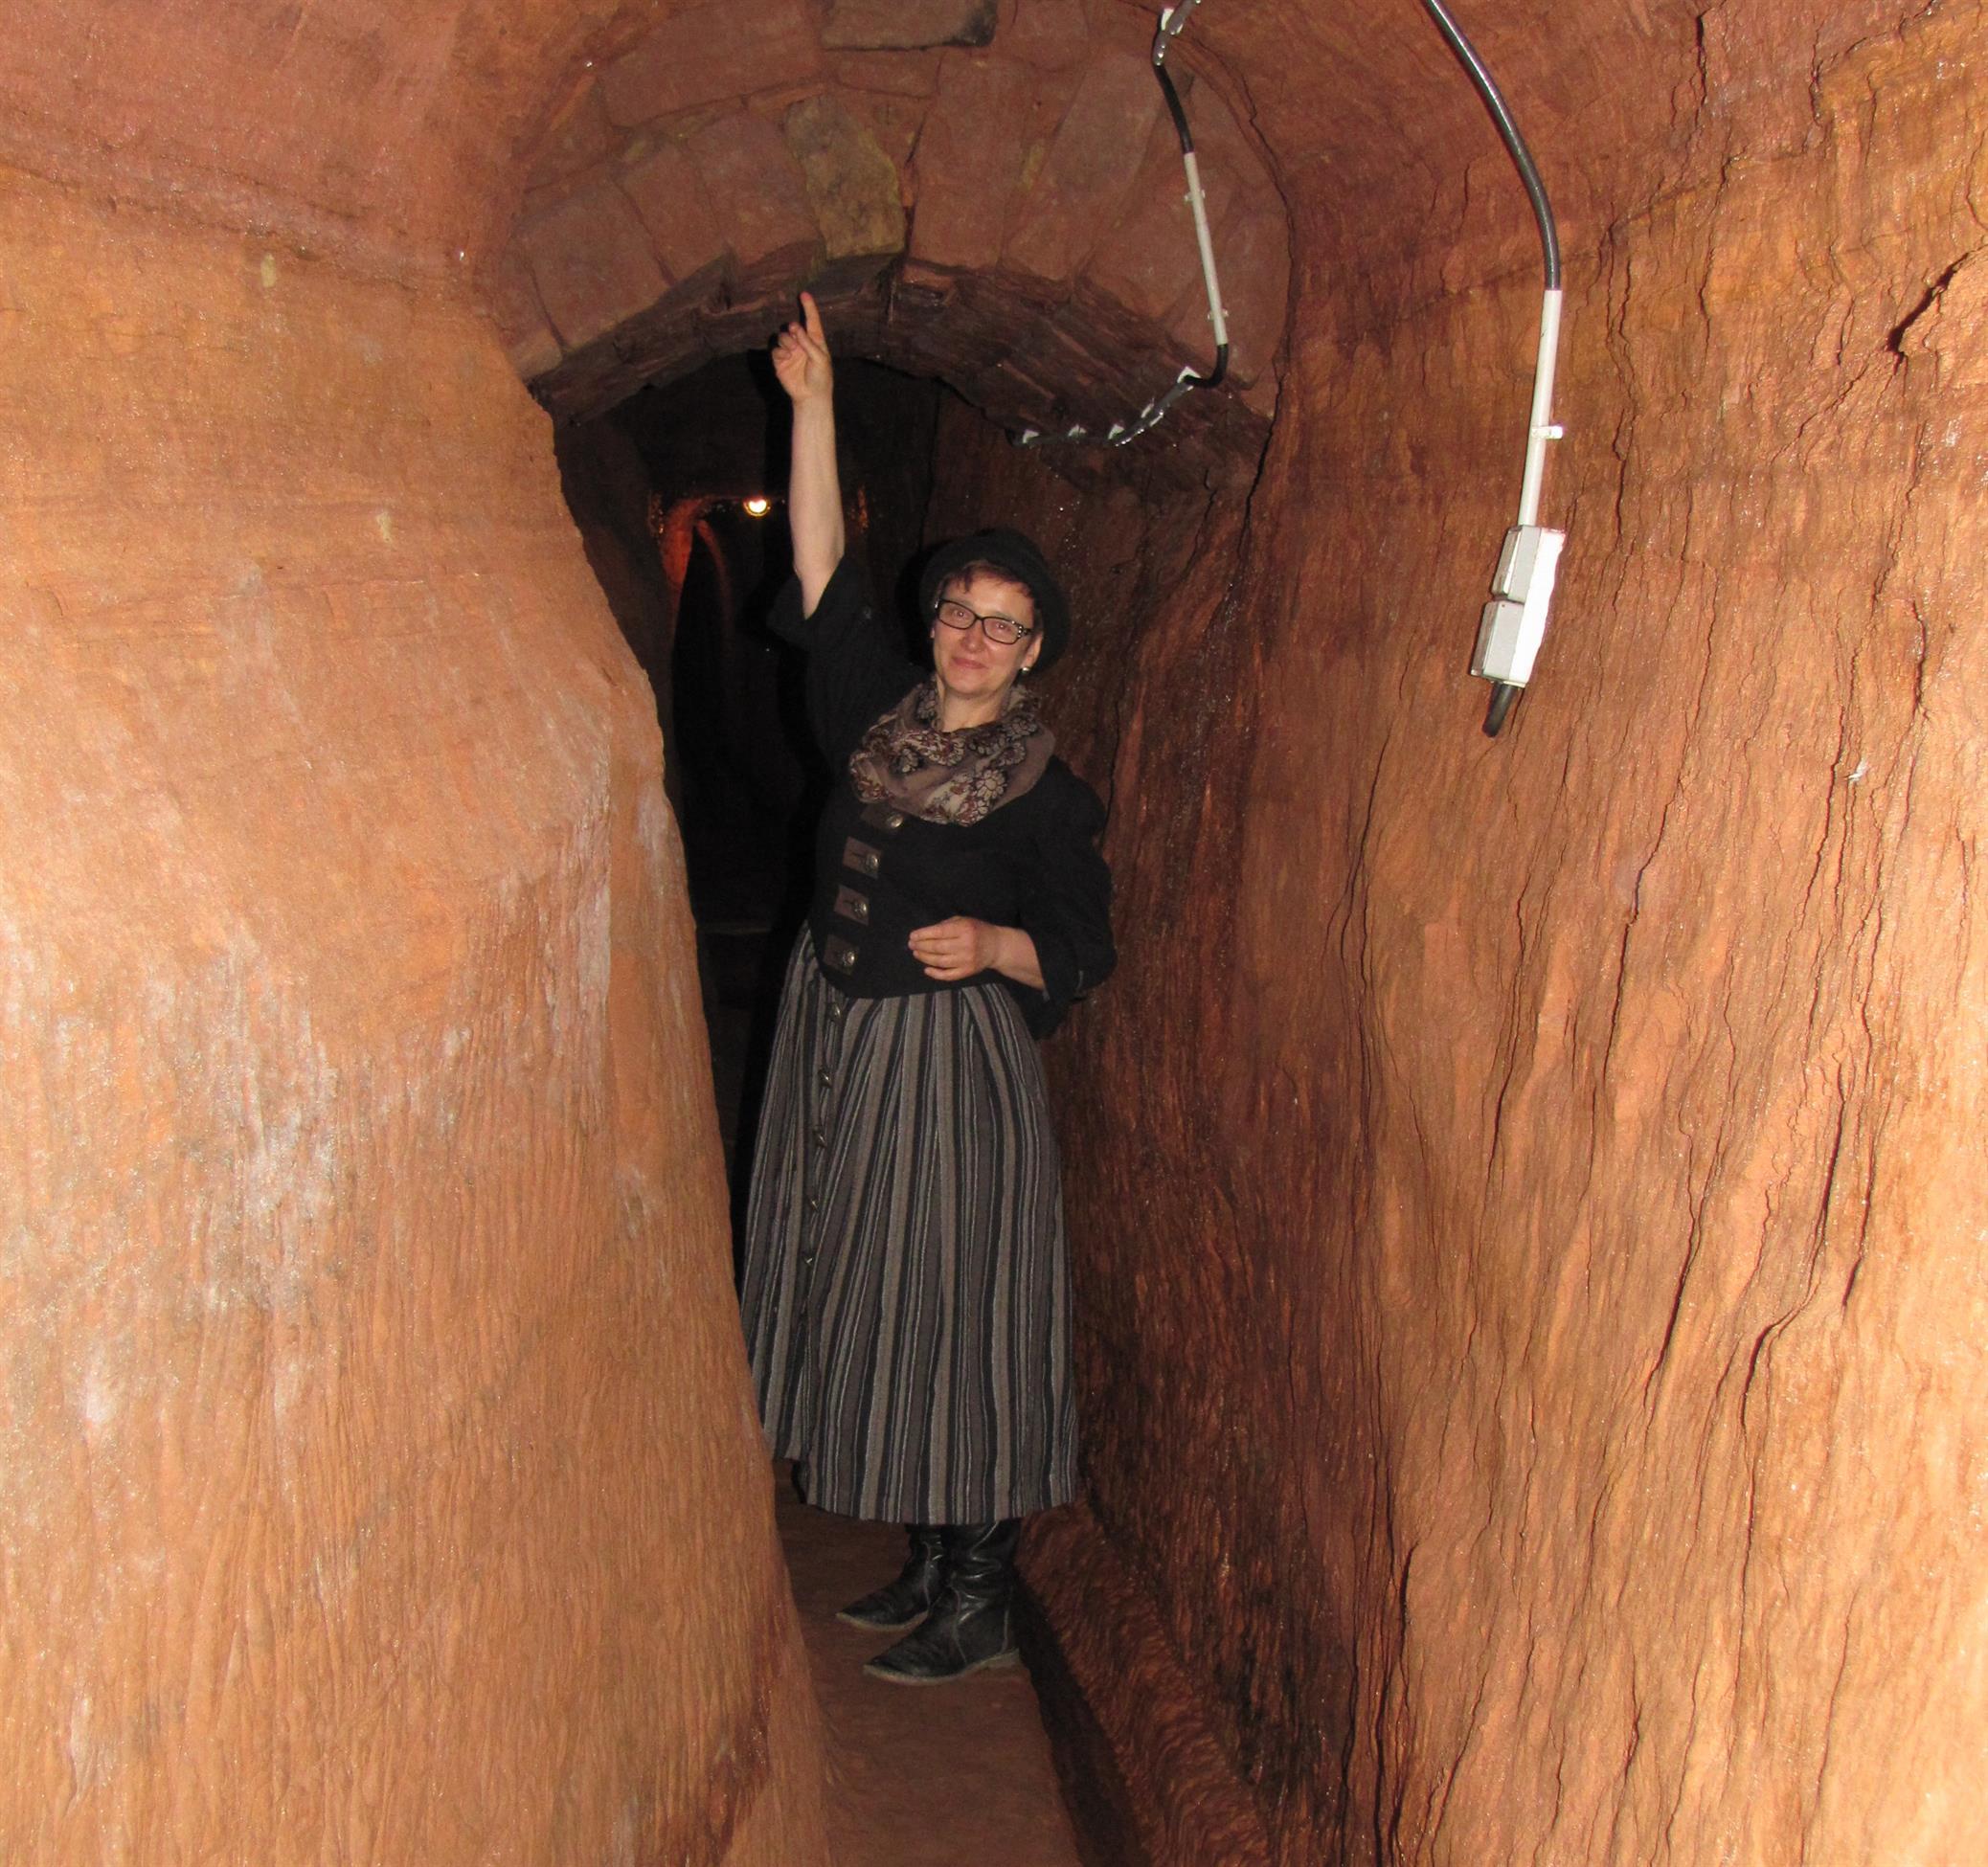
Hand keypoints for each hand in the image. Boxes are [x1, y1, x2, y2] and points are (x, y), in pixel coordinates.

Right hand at [771, 291, 831, 406]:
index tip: (804, 294)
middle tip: (795, 331)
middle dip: (794, 328)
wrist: (811, 396)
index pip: (812, 321)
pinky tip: (786, 357)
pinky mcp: (781, 361)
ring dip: (787, 341)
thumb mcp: (820, 359)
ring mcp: (791, 352)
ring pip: (783, 337)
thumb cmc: (821, 377)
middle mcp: (802, 344)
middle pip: (793, 327)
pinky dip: (780, 352)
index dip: (808, 307)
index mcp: (815, 341)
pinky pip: (776, 350)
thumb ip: (809, 343)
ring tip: (792, 350)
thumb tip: (796, 328)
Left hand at [908, 917, 1001, 981]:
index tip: (912, 936)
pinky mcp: (967, 972)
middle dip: (921, 946)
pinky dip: (935, 974)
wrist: (997, 947)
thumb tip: (925, 933)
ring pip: (940, 961)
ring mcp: (966, 960)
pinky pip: (948, 975)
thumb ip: (946, 925)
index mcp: (964, 929)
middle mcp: (965, 945)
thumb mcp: (964, 920)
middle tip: (911, 944)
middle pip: (937, 947)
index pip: (939, 932)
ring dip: (925, 958)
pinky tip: (926, 969)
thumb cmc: (978, 930)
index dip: (923, 934)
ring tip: (916, 953)